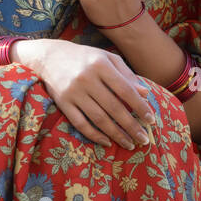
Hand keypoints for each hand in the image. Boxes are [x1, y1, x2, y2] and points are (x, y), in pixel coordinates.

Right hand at [14, 38, 155, 149]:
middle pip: (113, 107)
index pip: (125, 90)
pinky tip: (107, 142)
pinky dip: (94, 135)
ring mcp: (73, 91)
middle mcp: (87, 78)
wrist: (49, 56)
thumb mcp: (107, 58)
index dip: (140, 107)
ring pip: (98, 118)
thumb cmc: (85, 57)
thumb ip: (126, 74)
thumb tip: (145, 93)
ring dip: (116, 134)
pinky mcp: (62, 102)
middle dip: (131, 126)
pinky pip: (80, 123)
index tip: (151, 120)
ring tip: (129, 144)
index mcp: (101, 64)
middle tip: (144, 140)